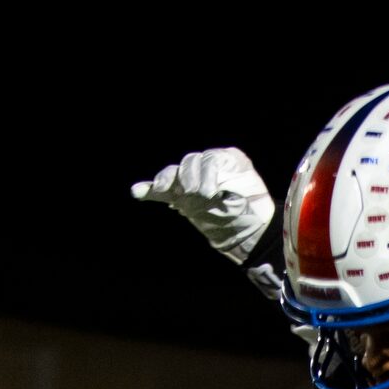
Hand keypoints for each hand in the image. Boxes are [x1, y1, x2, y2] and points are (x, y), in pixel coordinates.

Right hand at [131, 148, 273, 264]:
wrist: (250, 230)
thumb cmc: (252, 209)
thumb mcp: (248, 190)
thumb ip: (229, 180)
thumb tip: (206, 188)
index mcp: (224, 160)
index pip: (208, 159)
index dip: (206, 173)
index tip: (210, 193)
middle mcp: (206, 167)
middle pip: (189, 162)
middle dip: (190, 177)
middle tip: (195, 194)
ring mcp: (192, 182)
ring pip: (174, 174)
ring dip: (166, 180)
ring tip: (161, 189)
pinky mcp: (181, 198)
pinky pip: (162, 191)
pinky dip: (148, 190)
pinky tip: (137, 192)